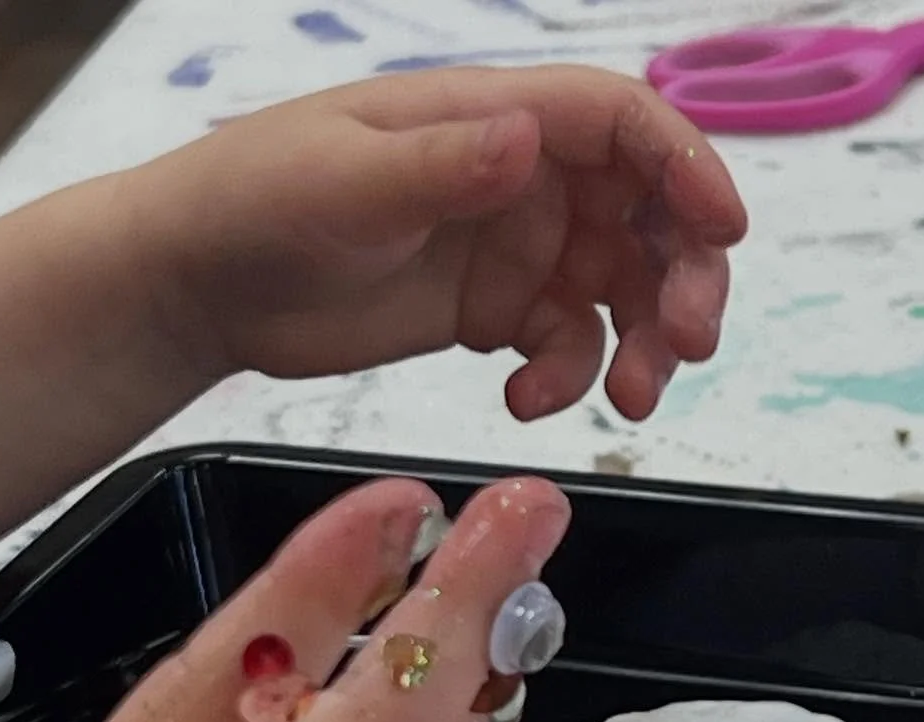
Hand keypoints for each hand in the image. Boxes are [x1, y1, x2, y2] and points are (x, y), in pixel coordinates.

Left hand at [154, 66, 746, 421]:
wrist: (200, 283)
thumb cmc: (255, 202)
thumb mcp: (344, 181)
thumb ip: (441, 166)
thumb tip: (529, 142)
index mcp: (492, 117)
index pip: (621, 124)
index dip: (686, 168)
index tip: (723, 231)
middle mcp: (517, 176)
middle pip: (642, 212)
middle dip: (679, 275)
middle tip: (685, 345)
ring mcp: (508, 246)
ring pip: (616, 288)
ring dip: (638, 343)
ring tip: (627, 402)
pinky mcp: (487, 311)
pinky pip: (561, 343)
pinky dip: (564, 378)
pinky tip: (523, 401)